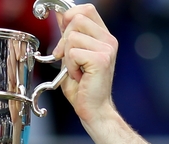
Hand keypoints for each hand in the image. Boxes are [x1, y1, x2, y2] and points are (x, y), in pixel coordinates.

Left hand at [52, 3, 118, 124]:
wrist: (93, 108)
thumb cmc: (82, 87)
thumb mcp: (71, 56)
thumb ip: (68, 36)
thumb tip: (60, 15)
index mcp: (103, 36)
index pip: (87, 9)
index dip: (69, 15)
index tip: (62, 31)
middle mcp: (108, 40)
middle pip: (76, 18)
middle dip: (64, 39)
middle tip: (65, 58)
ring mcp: (107, 48)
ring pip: (72, 36)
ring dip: (66, 56)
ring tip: (75, 69)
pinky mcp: (101, 60)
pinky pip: (73, 53)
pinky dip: (69, 66)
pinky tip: (78, 76)